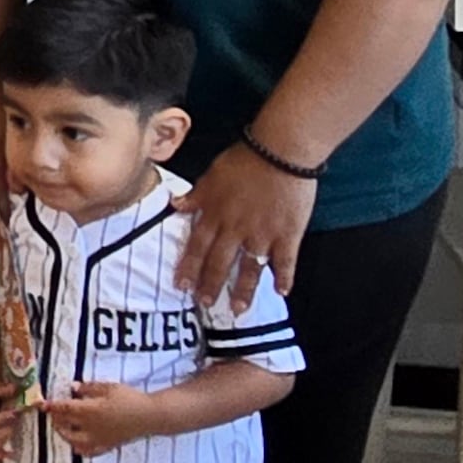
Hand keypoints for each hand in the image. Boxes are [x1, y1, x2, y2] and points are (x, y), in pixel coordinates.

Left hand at [45, 379, 160, 458]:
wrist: (150, 416)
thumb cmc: (129, 398)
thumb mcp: (108, 387)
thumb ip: (89, 388)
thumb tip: (73, 387)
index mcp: (89, 410)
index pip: (64, 409)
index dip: (51, 406)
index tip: (41, 404)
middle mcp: (90, 427)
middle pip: (65, 426)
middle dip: (56, 420)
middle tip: (53, 413)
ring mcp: (99, 439)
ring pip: (74, 442)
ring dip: (64, 434)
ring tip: (62, 427)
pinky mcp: (108, 446)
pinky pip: (89, 452)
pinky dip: (80, 449)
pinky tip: (77, 445)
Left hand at [173, 142, 316, 310]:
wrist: (280, 152)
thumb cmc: (244, 160)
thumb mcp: (211, 175)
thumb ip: (195, 196)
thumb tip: (174, 205)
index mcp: (215, 213)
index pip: (196, 246)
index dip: (188, 266)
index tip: (180, 285)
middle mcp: (236, 228)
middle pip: (220, 261)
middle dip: (210, 284)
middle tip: (204, 303)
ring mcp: (262, 233)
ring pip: (250, 268)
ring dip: (243, 290)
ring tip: (237, 310)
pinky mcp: (288, 233)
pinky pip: (285, 261)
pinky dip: (283, 278)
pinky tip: (281, 293)